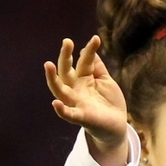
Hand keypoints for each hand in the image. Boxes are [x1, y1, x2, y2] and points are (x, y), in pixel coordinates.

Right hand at [46, 35, 129, 160]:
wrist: (116, 125)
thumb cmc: (109, 102)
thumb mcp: (105, 81)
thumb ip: (97, 67)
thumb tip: (88, 50)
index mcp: (82, 78)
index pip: (83, 61)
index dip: (89, 50)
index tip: (96, 39)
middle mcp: (76, 89)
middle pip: (66, 71)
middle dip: (65, 57)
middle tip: (67, 42)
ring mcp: (76, 102)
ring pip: (60, 90)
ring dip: (52, 78)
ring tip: (48, 64)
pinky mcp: (81, 117)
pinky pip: (68, 114)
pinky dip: (61, 110)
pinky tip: (55, 103)